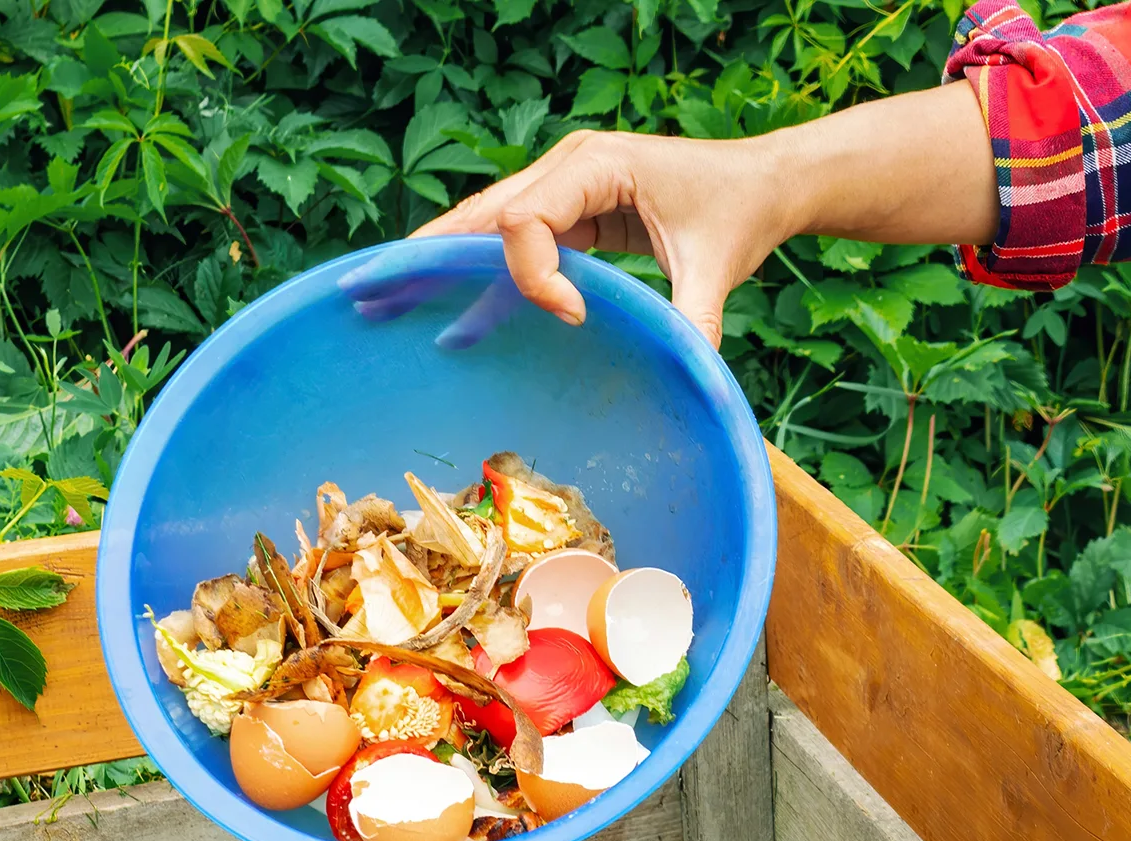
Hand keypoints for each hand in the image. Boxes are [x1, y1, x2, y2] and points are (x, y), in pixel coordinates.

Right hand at [411, 83, 997, 347]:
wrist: (763, 183)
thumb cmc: (739, 211)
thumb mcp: (716, 267)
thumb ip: (694, 322)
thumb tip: (690, 386)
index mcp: (595, 165)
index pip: (527, 216)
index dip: (534, 272)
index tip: (575, 315)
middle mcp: (565, 169)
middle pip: (480, 215)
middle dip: (426, 255)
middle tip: (367, 288)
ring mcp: (560, 189)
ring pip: (483, 230)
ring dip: (437, 267)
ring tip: (376, 301)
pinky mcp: (566, 215)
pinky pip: (509, 249)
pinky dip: (478, 283)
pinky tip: (448, 328)